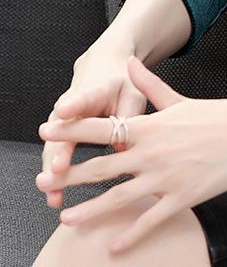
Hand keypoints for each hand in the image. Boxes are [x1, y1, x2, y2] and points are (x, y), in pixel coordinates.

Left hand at [37, 55, 226, 254]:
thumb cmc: (216, 114)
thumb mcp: (179, 99)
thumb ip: (149, 86)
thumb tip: (130, 62)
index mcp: (151, 126)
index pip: (103, 126)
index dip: (72, 129)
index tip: (46, 130)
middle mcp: (153, 152)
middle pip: (102, 166)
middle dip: (70, 174)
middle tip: (43, 182)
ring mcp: (167, 176)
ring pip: (119, 197)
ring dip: (90, 209)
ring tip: (66, 217)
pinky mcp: (183, 196)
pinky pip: (151, 219)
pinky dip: (130, 234)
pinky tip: (114, 246)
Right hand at [38, 41, 142, 208]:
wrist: (103, 71)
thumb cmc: (121, 83)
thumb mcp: (133, 92)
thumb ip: (129, 116)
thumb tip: (127, 147)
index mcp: (93, 90)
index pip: (82, 96)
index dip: (73, 104)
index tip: (64, 110)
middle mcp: (72, 106)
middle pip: (62, 129)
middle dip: (58, 150)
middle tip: (57, 168)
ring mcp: (63, 122)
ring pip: (55, 147)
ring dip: (52, 172)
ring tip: (53, 193)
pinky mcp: (62, 135)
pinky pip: (57, 156)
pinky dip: (56, 177)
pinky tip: (56, 198)